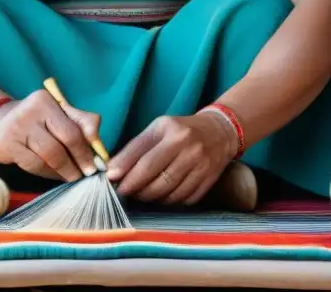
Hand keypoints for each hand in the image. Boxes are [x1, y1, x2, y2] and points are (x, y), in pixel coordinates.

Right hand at [0, 90, 101, 182]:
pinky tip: (56, 175)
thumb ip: (81, 122)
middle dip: (79, 162)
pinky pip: (35, 166)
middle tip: (87, 174)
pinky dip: (49, 173)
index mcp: (45, 100)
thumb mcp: (57, 113)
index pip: (73, 128)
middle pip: (63, 142)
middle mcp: (30, 112)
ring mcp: (17, 129)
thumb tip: (98, 141)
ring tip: (72, 176)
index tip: (97, 164)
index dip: (87, 149)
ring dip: (65, 171)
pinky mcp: (8, 147)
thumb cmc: (36, 120)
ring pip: (49, 157)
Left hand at [105, 111, 239, 205]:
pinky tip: (162, 195)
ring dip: (150, 197)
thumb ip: (135, 148)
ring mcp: (200, 165)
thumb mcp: (158, 129)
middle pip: (156, 178)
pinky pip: (183, 199)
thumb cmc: (180, 130)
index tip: (111, 179)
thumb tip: (113, 170)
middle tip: (125, 191)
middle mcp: (187, 147)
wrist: (219, 132)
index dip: (125, 171)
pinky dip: (169, 201)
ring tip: (142, 193)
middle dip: (135, 188)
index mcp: (170, 130)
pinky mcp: (208, 180)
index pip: (144, 157)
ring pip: (169, 192)